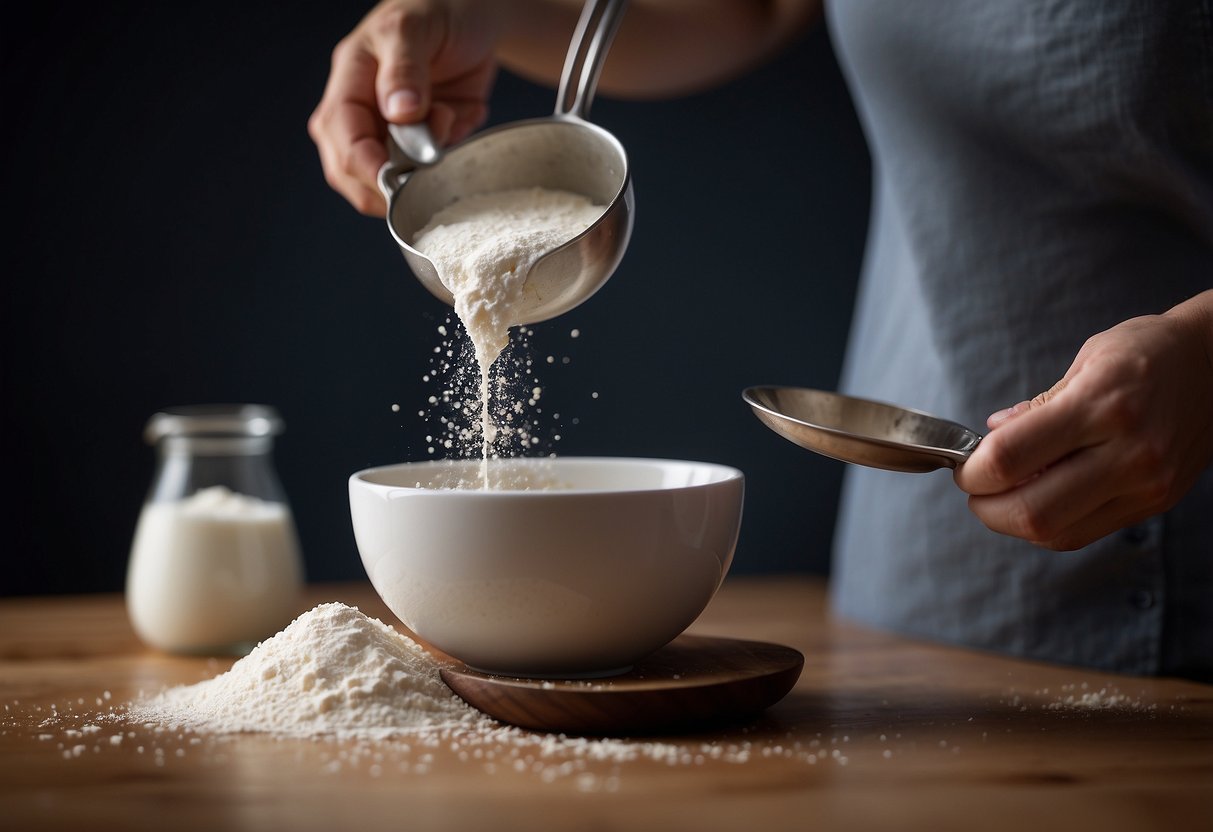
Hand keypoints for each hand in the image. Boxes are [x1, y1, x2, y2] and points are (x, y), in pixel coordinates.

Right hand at [308, 0, 499, 215]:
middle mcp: (363, 115)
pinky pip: (434, 171)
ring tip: (450, 113)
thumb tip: (398, 112)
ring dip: (431, 162)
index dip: (367, 168)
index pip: (342, 140)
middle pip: (354, 173)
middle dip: (396, 176)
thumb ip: (404, 69)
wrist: (474, 16)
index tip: (398, 182)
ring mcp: (392, 133)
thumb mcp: (414, 28)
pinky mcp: (423, 145)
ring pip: (395, 179)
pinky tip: (464, 113)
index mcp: (349, 85)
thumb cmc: (435, 11)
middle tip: (434, 151)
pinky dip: (455, 150)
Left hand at [954, 292, 1212, 550]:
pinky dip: (1047, 525)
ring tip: (1001, 497)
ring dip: (1012, 523)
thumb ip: (1037, 406)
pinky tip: (1035, 500)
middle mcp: (1128, 451)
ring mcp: (1145, 483)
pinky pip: (1084, 532)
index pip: (1011, 457)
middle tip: (974, 489)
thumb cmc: (1147, 352)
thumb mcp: (1087, 359)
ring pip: (1056, 531)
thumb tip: (991, 437)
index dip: (972, 471)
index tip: (963, 465)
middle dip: (985, 508)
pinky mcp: (1154, 502)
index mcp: (1101, 405)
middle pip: (1031, 511)